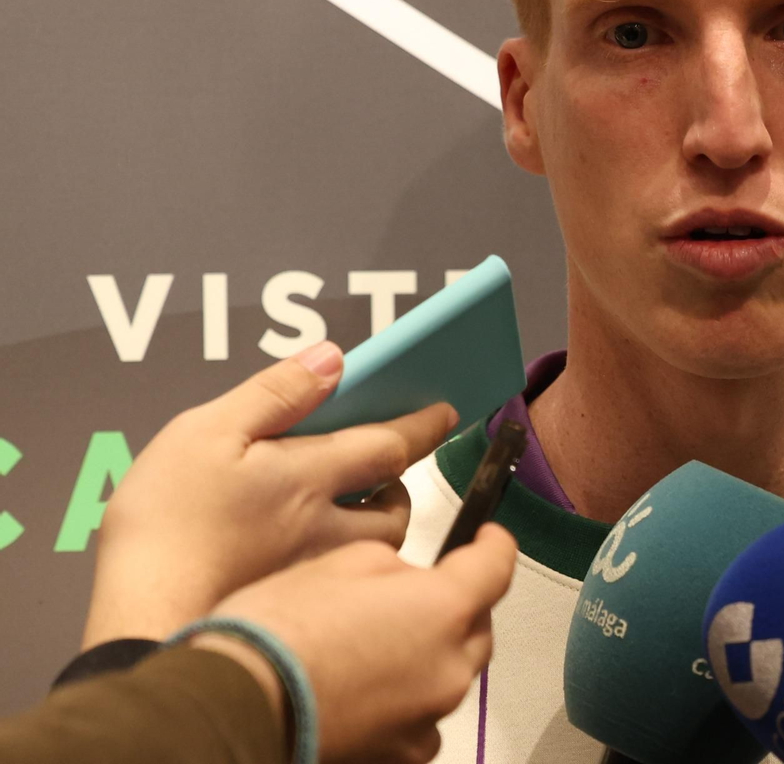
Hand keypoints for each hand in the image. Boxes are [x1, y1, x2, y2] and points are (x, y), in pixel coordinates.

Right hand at [82, 343, 457, 647]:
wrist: (144, 617)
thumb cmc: (167, 524)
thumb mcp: (207, 432)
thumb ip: (274, 394)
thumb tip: (332, 361)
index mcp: (309, 476)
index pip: (391, 443)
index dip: (422, 424)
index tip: (446, 412)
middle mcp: (324, 527)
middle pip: (394, 504)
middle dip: (404, 481)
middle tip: (399, 463)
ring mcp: (312, 573)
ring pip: (375, 549)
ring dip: (381, 522)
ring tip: (365, 507)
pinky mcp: (293, 609)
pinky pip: (344, 580)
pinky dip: (348, 561)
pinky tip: (320, 554)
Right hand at [197, 525, 517, 763]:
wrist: (235, 705)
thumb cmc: (280, 628)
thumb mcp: (342, 562)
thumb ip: (396, 568)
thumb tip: (411, 581)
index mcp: (444, 608)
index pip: (498, 566)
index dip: (495, 544)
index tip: (488, 536)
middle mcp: (450, 667)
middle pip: (478, 627)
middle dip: (458, 606)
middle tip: (416, 594)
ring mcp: (428, 717)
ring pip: (451, 674)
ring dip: (431, 655)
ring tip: (378, 646)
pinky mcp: (401, 755)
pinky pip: (422, 718)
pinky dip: (408, 700)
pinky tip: (367, 689)